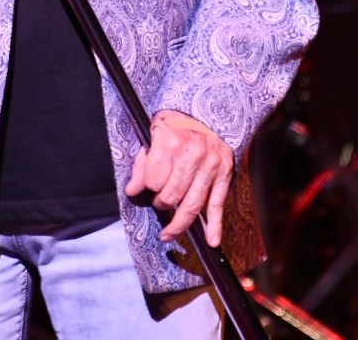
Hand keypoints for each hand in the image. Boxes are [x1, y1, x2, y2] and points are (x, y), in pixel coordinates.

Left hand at [125, 109, 233, 245]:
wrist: (207, 116)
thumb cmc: (175, 127)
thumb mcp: (152, 137)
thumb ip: (142, 165)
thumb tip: (133, 192)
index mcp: (170, 141)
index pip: (153, 180)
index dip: (148, 187)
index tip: (149, 186)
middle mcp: (192, 154)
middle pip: (171, 196)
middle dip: (162, 203)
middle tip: (160, 200)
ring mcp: (210, 166)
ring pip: (191, 206)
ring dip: (178, 224)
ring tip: (169, 232)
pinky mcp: (224, 175)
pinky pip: (217, 205)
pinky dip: (215, 226)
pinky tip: (211, 240)